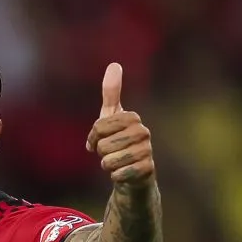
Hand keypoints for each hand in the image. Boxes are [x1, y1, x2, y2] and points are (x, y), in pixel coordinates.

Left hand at [85, 62, 154, 187]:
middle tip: (112, 153)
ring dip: (108, 165)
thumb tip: (114, 64)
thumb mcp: (111, 117)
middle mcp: (143, 132)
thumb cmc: (119, 142)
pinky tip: (124, 173)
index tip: (99, 140)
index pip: (99, 126)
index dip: (94, 137)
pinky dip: (115, 176)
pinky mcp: (147, 170)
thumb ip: (111, 92)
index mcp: (132, 118)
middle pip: (103, 145)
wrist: (134, 173)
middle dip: (102, 153)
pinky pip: (117, 174)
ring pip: (109, 161)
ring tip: (118, 162)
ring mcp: (146, 151)